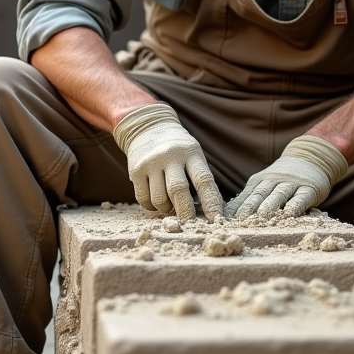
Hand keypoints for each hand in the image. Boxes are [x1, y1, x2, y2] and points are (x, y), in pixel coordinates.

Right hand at [112, 103, 224, 221]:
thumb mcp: (193, 154)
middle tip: (192, 227)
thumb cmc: (178, 149)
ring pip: (159, 199)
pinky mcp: (135, 170)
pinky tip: (156, 201)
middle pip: (178, 190)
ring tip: (171, 206)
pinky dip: (152, 207)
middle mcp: (170, 155)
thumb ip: (199, 178)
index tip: (217, 220)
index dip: (212, 202)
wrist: (147, 126)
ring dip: (167, 210)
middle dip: (186, 213)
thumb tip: (210, 213)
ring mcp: (151, 162)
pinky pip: (144, 200)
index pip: (204, 180)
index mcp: (191, 152)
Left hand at [224, 135, 348, 219]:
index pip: (245, 195)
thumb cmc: (283, 179)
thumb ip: (252, 196)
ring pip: (278, 195)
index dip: (235, 208)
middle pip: (259, 195)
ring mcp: (291, 184)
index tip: (225, 221)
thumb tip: (229, 215)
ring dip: (269, 206)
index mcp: (259, 181)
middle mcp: (273, 180)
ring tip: (261, 218)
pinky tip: (289, 214)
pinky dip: (294, 206)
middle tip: (239, 222)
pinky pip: (300, 198)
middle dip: (248, 208)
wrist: (312, 157)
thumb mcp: (266, 183)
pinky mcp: (309, 189)